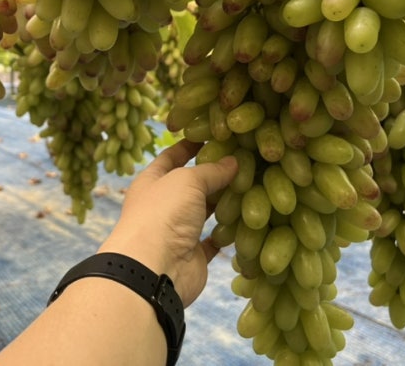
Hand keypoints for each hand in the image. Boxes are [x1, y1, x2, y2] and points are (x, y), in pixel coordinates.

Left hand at [98, 140, 237, 306]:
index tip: (211, 134)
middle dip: (215, 174)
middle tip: (245, 161)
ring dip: (225, 203)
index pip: (172, 157)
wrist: (154, 270)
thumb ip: (212, 170)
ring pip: (205, 212)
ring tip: (252, 186)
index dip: (190, 146)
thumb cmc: (163, 214)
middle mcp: (164, 205)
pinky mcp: (192, 255)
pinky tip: (247, 220)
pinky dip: (228, 233)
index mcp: (152, 181)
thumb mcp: (187, 180)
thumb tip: (233, 161)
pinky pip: (214, 240)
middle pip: (192, 185)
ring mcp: (177, 231)